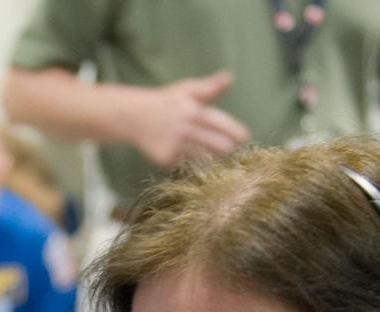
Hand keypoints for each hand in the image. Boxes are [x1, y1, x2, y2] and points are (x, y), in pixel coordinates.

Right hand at [126, 71, 248, 168]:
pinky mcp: (165, 159)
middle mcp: (185, 129)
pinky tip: (196, 160)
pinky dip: (193, 164)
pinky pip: (187, 165)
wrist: (133, 116)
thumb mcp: (186, 89)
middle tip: (233, 150)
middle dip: (228, 149)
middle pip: (218, 146)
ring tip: (218, 156)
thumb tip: (229, 77)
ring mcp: (175, 146)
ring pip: (205, 159)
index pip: (222, 125)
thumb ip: (209, 87)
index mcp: (193, 111)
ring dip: (214, 159)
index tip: (245, 138)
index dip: (237, 133)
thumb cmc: (165, 101)